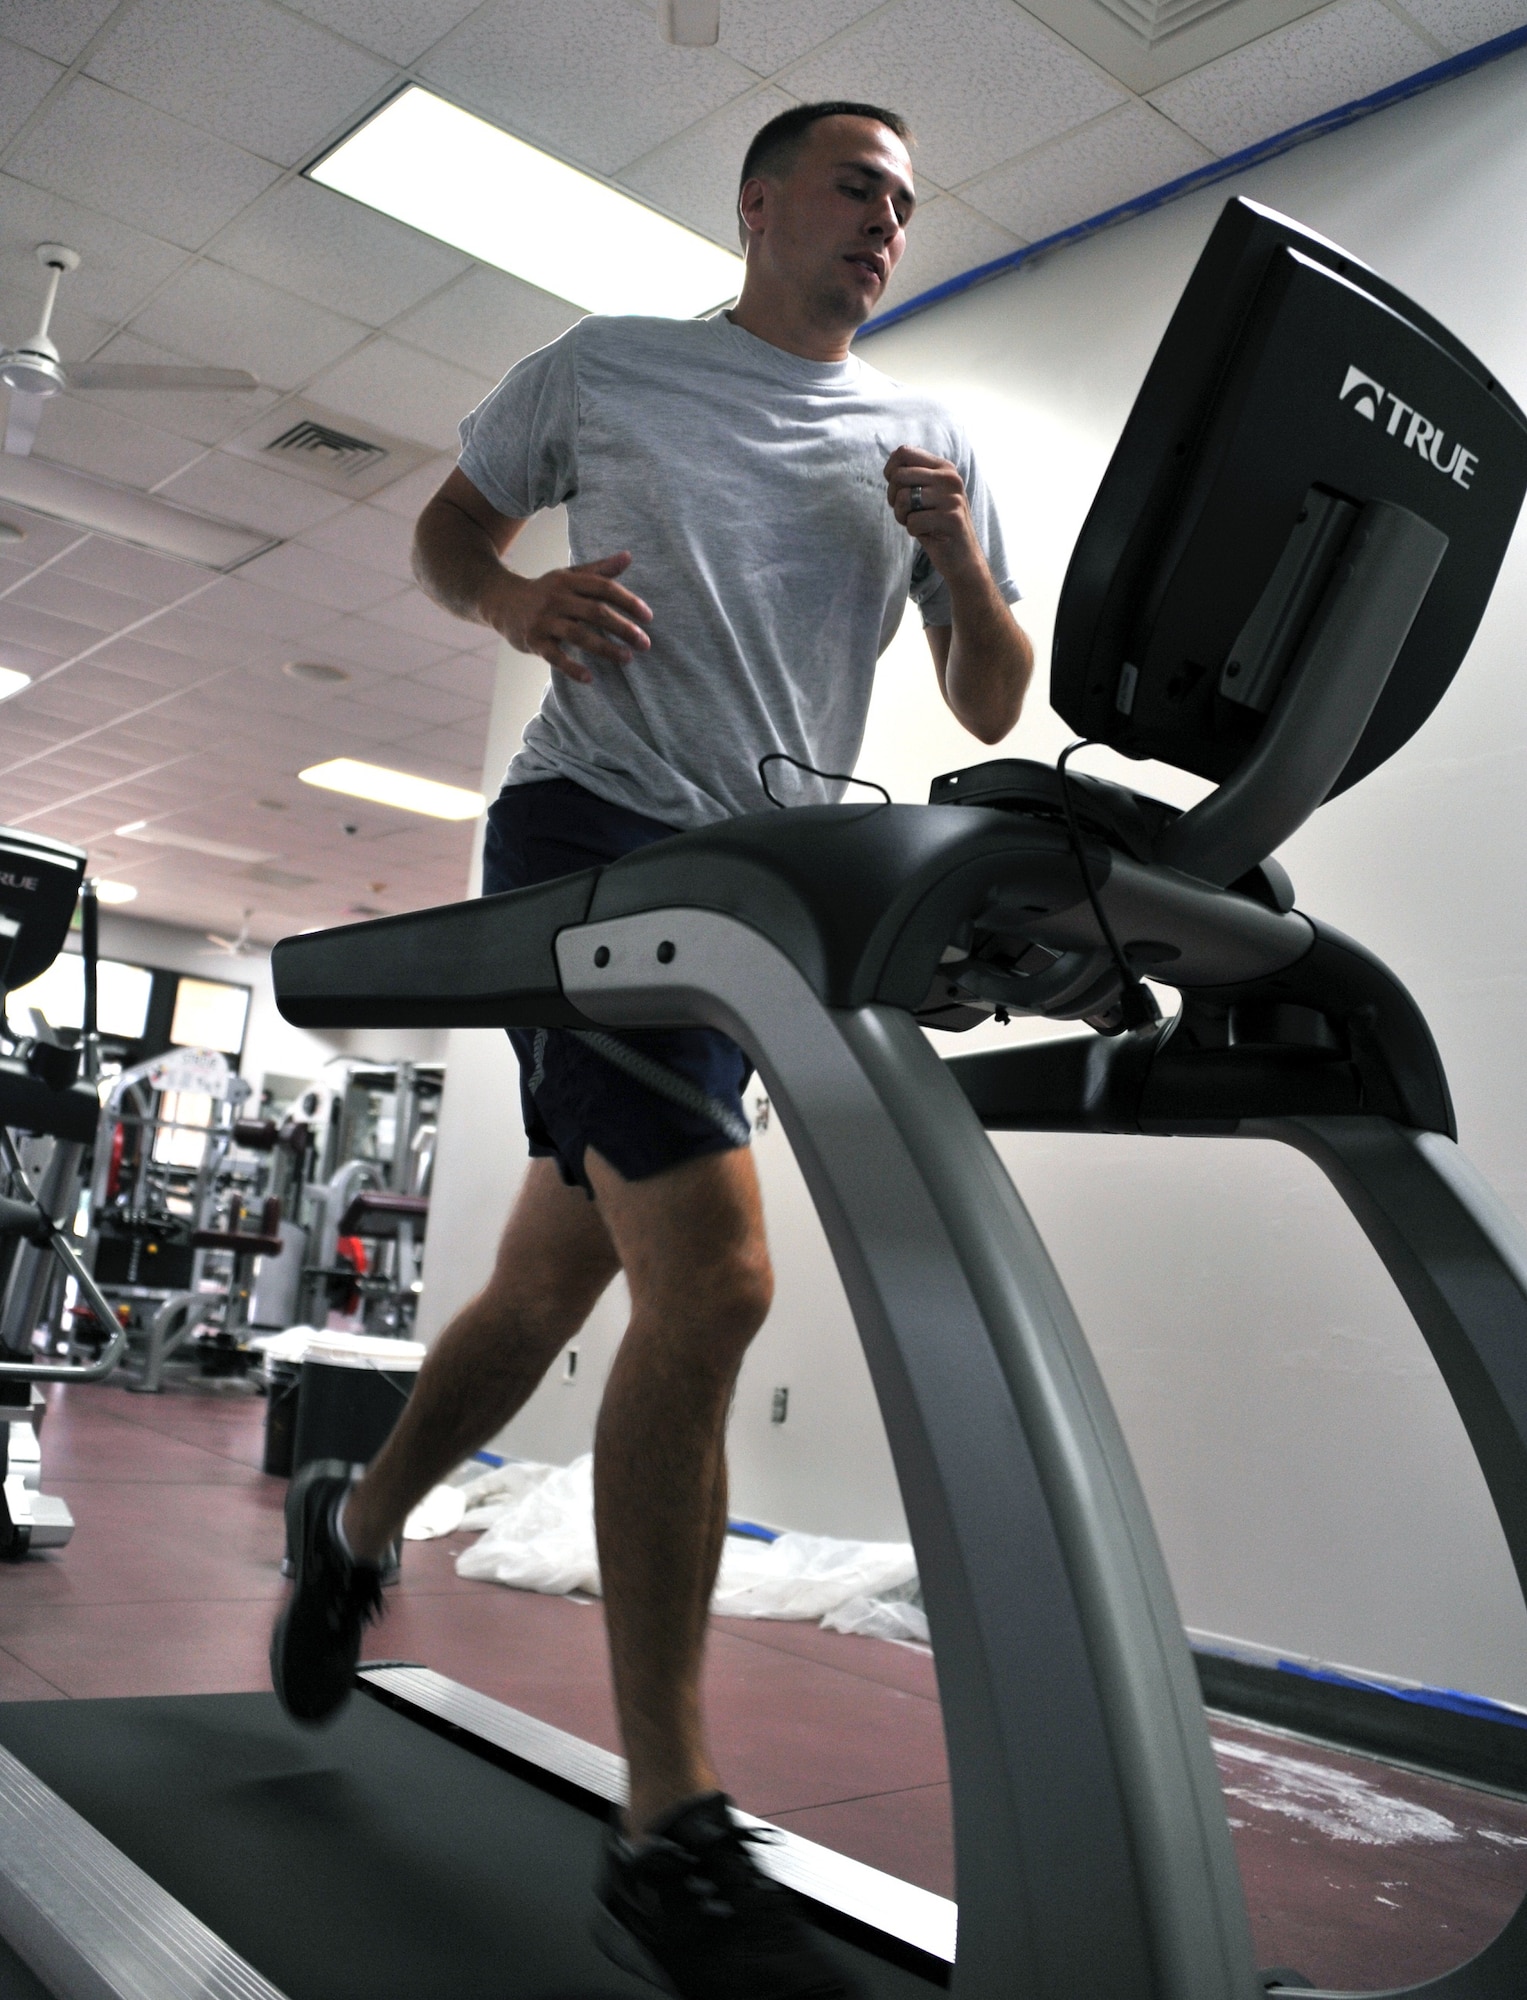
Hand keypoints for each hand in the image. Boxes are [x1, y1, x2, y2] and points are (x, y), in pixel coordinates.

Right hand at [492, 551, 652, 685]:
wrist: (502, 602)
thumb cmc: (545, 590)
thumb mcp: (569, 576)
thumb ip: (599, 570)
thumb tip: (629, 556)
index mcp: (568, 581)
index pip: (604, 588)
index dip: (628, 601)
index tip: (648, 617)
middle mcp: (556, 598)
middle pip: (595, 612)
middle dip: (623, 628)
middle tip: (645, 643)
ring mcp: (544, 620)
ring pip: (578, 635)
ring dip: (605, 648)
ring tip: (627, 659)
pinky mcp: (534, 641)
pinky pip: (555, 657)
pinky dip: (572, 668)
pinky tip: (590, 678)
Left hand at [884, 446, 982, 581]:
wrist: (963, 557)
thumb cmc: (937, 525)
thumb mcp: (927, 494)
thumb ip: (913, 476)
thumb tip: (891, 462)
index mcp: (944, 467)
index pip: (904, 452)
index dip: (890, 471)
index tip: (897, 489)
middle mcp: (950, 478)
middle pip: (899, 476)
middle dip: (893, 497)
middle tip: (905, 511)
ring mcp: (952, 498)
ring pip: (903, 498)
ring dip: (902, 516)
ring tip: (917, 522)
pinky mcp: (951, 519)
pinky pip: (913, 522)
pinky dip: (913, 531)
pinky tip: (928, 533)